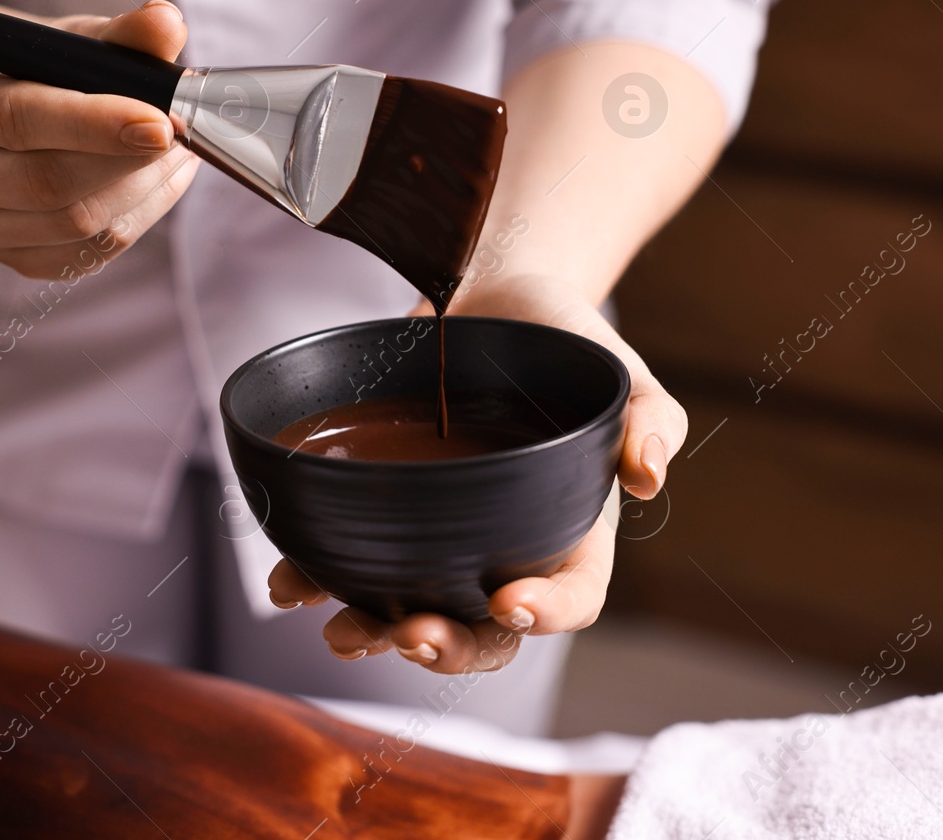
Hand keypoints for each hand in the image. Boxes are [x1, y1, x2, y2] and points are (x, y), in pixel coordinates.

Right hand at [0, 0, 198, 277]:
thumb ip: (122, 33)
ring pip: (75, 224)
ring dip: (143, 188)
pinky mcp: (13, 259)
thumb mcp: (73, 40)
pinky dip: (139, 216)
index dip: (94, 124)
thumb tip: (167, 24)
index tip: (160, 123)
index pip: (17, 118)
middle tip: (182, 134)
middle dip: (128, 162)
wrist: (3, 116)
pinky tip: (157, 180)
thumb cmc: (43, 73)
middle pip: (45, 182)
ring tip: (177, 150)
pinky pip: (90, 252)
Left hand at [267, 270, 687, 673]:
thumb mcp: (621, 372)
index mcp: (574, 531)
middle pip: (487, 631)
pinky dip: (317, 581)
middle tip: (410, 633)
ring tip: (342, 634)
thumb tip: (648, 474)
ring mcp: (445, 534)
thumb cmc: (565, 338)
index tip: (506, 598)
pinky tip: (291, 585)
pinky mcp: (391, 509)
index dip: (546, 612)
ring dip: (376, 633)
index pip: (574, 595)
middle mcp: (508, 548)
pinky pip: (355, 560)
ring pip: (416, 610)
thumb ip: (651, 420)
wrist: (491, 295)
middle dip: (448, 647)